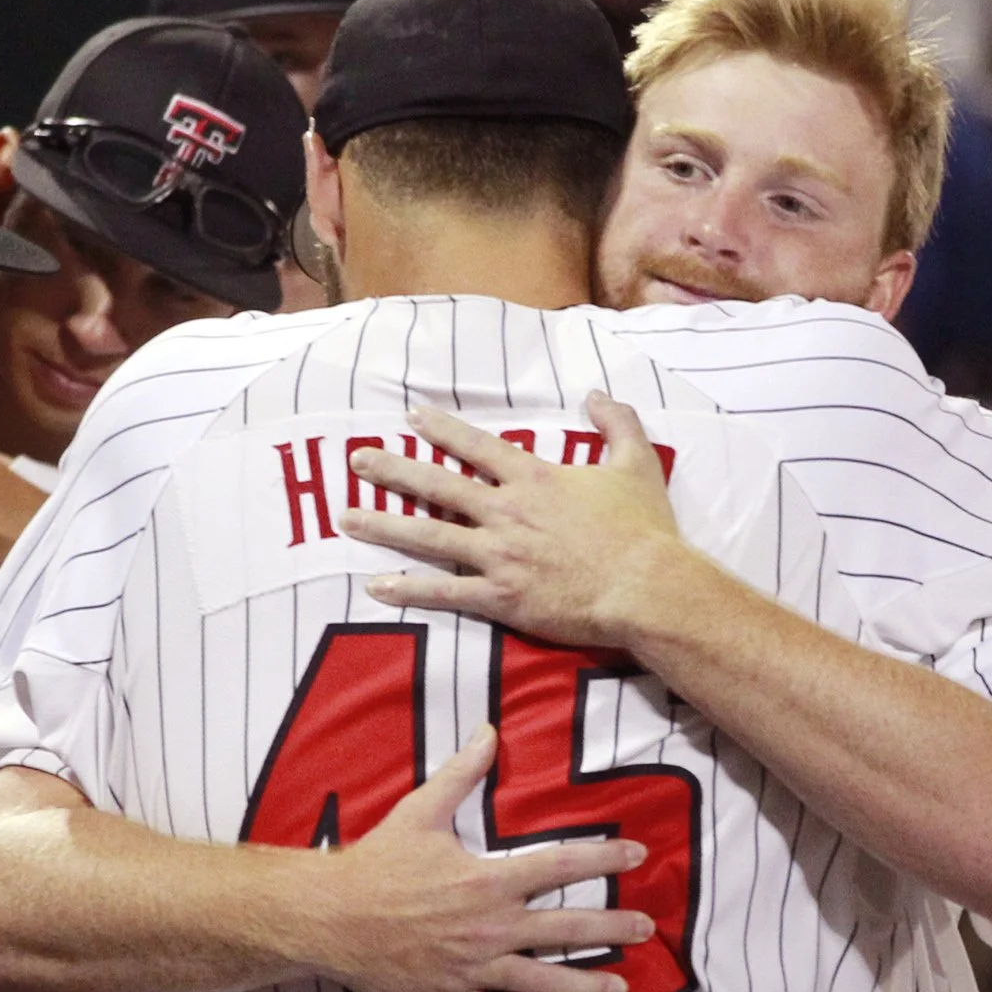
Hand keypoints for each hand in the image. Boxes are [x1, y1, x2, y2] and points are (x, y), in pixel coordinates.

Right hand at [317, 725, 652, 991]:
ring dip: (587, 983)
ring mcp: (474, 967)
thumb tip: (490, 731)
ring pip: (543, 980)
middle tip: (645, 928)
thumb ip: (461, 772)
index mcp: (488, 881)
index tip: (636, 854)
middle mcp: (490, 927)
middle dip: (612, 927)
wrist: (329, 917)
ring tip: (621, 987)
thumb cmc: (375, 862)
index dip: (604, 858)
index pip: (561, 867)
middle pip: (566, 929)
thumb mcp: (420, 810)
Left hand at [340, 394, 687, 649]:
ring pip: (428, 536)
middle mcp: (507, 512)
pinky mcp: (501, 597)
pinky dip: (409, 590)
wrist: (646, 587)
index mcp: (534, 479)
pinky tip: (377, 587)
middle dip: (392, 471)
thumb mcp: (637, 463)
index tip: (410, 418)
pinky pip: (445, 591)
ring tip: (345, 519)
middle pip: (437, 485)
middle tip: (356, 460)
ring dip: (383, 526)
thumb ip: (616, 421)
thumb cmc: (644, 530)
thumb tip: (596, 393)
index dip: (441, 431)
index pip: (477, 447)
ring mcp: (499, 555)